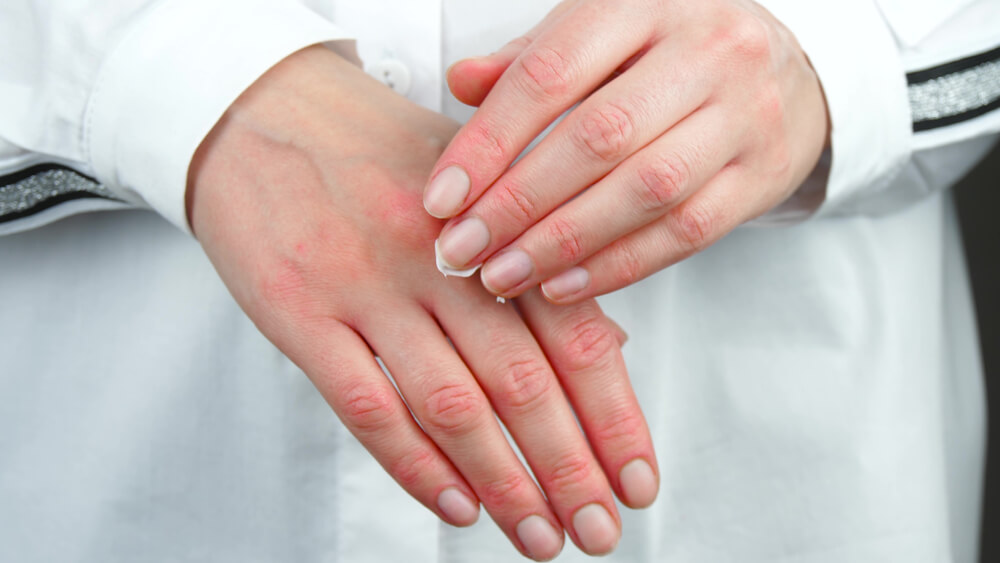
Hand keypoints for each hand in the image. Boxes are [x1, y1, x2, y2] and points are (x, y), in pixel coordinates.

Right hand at [187, 46, 656, 559]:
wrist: (258, 109)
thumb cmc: (372, 146)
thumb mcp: (472, 178)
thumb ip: (534, 258)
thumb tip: (605, 344)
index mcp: (491, 220)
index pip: (573, 331)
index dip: (612, 414)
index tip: (635, 478)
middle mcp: (437, 257)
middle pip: (522, 382)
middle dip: (569, 468)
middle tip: (598, 531)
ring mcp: (366, 286)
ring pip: (452, 404)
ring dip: (504, 483)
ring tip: (540, 537)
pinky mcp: (300, 313)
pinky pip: (367, 405)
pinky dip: (416, 466)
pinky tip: (457, 504)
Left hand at [424, 0, 828, 301]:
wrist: (788, 70)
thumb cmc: (668, 53)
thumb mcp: (600, 34)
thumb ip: (531, 60)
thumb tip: (461, 84)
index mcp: (643, 2)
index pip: (551, 73)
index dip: (489, 141)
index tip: (442, 199)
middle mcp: (704, 49)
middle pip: (597, 138)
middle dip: (519, 203)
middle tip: (463, 252)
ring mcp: (744, 112)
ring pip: (645, 190)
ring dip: (563, 243)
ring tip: (503, 277)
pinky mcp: (764, 173)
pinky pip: (687, 231)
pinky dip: (618, 265)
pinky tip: (564, 285)